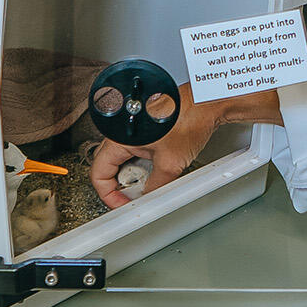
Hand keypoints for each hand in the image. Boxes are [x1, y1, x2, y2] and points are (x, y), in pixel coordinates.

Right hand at [91, 84, 215, 206]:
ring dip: (138, 174)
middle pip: (110, 168)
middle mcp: (122, 133)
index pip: (98, 174)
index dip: (109, 194)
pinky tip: (161, 165)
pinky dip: (147, 164)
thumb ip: (155, 186)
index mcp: (118, 138)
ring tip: (156, 176)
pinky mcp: (146, 131)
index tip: (122, 204)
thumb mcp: (171, 163)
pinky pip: (138, 152)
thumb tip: (148, 198)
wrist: (207, 102)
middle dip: (124, 185)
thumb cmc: (190, 118)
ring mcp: (134, 131)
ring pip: (126, 161)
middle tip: (140, 194)